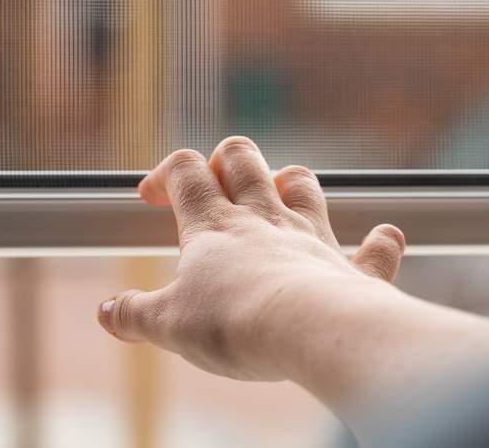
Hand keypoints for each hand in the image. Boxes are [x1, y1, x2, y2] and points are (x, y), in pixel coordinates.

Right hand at [97, 136, 406, 381]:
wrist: (311, 330)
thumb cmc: (235, 321)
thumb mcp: (168, 324)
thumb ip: (134, 315)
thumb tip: (106, 312)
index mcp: (214, 226)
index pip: (185, 171)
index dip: (165, 172)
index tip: (151, 195)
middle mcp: (264, 218)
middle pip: (243, 158)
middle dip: (225, 158)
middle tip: (213, 181)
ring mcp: (313, 238)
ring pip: (303, 184)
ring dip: (290, 182)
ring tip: (279, 194)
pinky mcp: (353, 269)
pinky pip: (375, 248)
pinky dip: (379, 243)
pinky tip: (382, 238)